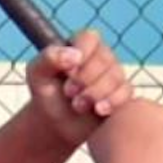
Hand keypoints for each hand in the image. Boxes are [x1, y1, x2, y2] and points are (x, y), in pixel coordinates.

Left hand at [25, 30, 133, 148]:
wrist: (56, 123)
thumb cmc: (47, 93)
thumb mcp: (37, 74)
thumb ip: (48, 58)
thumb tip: (74, 56)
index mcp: (81, 44)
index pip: (90, 38)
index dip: (82, 54)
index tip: (68, 72)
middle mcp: (101, 56)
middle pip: (104, 59)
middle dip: (85, 78)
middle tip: (69, 93)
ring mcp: (114, 75)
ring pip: (115, 77)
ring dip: (95, 93)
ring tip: (77, 106)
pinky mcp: (122, 94)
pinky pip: (125, 93)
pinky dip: (112, 102)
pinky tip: (98, 110)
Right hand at [87, 99, 162, 162]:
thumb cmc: (112, 159)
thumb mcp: (97, 135)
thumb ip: (105, 127)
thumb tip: (105, 129)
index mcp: (137, 105)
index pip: (139, 118)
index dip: (135, 136)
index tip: (129, 151)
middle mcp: (160, 110)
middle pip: (159, 127)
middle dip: (154, 142)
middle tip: (143, 161)